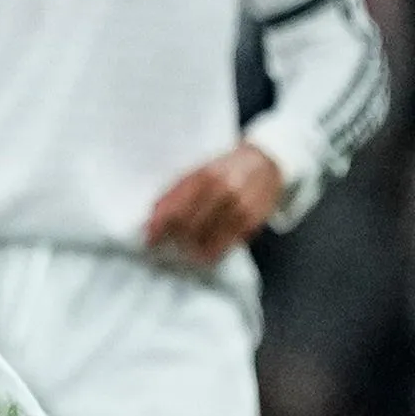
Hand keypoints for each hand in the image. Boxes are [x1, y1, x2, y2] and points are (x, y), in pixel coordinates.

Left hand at [141, 142, 280, 267]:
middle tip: (163, 244)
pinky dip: (209, 252)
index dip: (158, 227)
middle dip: (172, 238)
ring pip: (205, 239)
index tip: (149, 237)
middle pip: (188, 226)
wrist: (267, 163)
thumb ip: (176, 191)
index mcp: (205, 176)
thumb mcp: (199, 171)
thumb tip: (154, 214)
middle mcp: (224, 191)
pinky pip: (225, 245)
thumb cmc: (226, 168)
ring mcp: (240, 207)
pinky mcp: (252, 222)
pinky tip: (201, 252)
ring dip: (189, 248)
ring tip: (182, 248)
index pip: (175, 208)